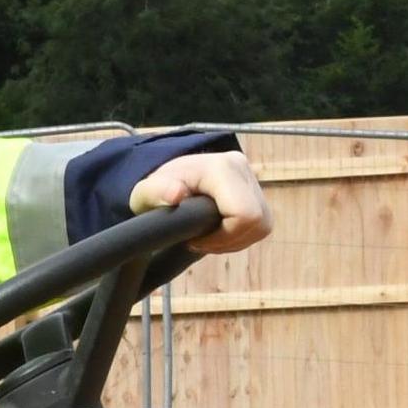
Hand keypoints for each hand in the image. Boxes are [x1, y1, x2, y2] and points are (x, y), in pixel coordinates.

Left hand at [130, 150, 271, 254]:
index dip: (223, 236)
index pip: (245, 214)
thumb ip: (156, 193)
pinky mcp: (257, 192)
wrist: (165, 183)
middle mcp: (243, 168)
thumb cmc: (156, 192)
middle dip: (229, 240)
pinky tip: (217, 232)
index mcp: (221, 167)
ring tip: (207, 237)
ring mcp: (253, 179)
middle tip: (200, 241)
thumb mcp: (146, 193)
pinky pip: (261, 225)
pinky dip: (240, 236)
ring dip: (235, 240)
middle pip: (258, 222)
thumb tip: (176, 194)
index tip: (194, 239)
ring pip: (262, 226)